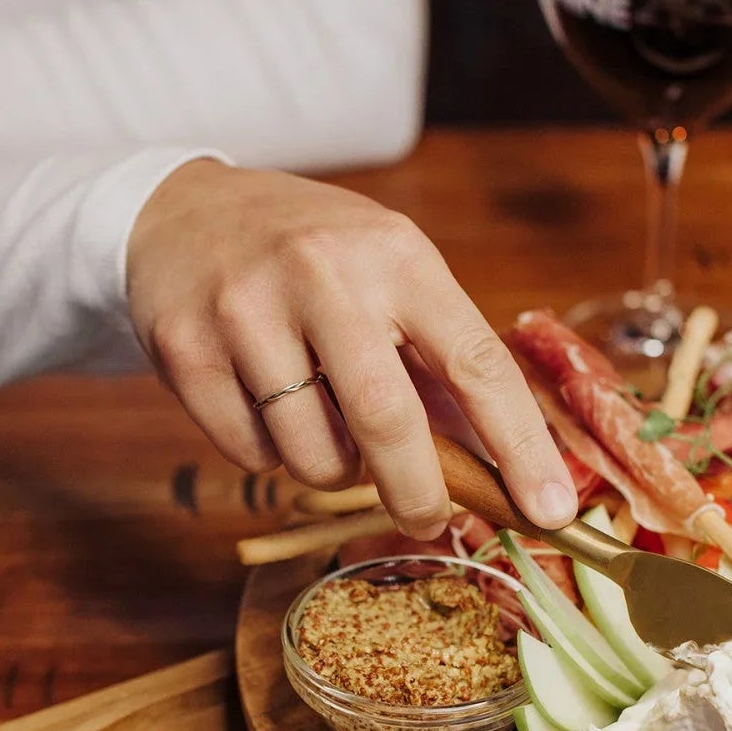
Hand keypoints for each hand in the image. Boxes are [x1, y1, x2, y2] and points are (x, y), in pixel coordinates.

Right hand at [127, 161, 576, 537]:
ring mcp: (246, 310)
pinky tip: (262, 401)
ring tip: (318, 418)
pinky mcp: (186, 349)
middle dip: (419, 491)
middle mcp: (322, 275)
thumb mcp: (387, 272)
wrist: (180, 212)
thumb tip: (499, 467)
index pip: (476, 363)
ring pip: (312, 453)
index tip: (551, 509)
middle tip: (429, 518)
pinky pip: (249, 454)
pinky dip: (269, 453)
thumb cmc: (310, 255)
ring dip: (330, 467)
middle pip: (386, 420)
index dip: (520, 446)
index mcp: (397, 256)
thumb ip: (437, 359)